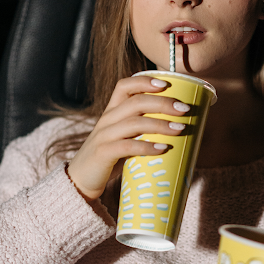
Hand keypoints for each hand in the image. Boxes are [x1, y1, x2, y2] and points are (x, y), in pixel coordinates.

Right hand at [67, 76, 189, 202]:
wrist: (79, 182)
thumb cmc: (109, 159)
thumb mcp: (123, 138)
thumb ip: (142, 130)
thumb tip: (178, 128)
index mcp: (111, 112)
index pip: (124, 86)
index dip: (144, 81)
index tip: (166, 84)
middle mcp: (106, 120)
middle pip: (135, 102)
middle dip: (162, 103)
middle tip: (185, 109)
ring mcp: (103, 136)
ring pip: (134, 123)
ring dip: (160, 124)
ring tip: (180, 128)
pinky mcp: (102, 154)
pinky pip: (127, 146)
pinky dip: (147, 146)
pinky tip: (162, 148)